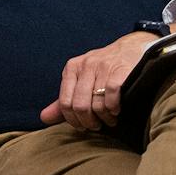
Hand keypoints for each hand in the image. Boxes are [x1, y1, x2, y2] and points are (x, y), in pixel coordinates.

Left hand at [40, 31, 156, 130]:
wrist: (131, 47)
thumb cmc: (104, 69)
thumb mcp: (80, 81)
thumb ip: (63, 100)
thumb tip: (44, 118)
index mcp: (71, 69)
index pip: (64, 103)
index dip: (73, 120)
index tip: (82, 127)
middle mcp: (85, 66)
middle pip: (80, 106)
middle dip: (89, 122)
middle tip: (97, 126)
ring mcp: (103, 66)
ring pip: (97, 103)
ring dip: (105, 118)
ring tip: (110, 120)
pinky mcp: (121, 69)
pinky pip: (112, 94)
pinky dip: (114, 107)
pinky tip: (116, 110)